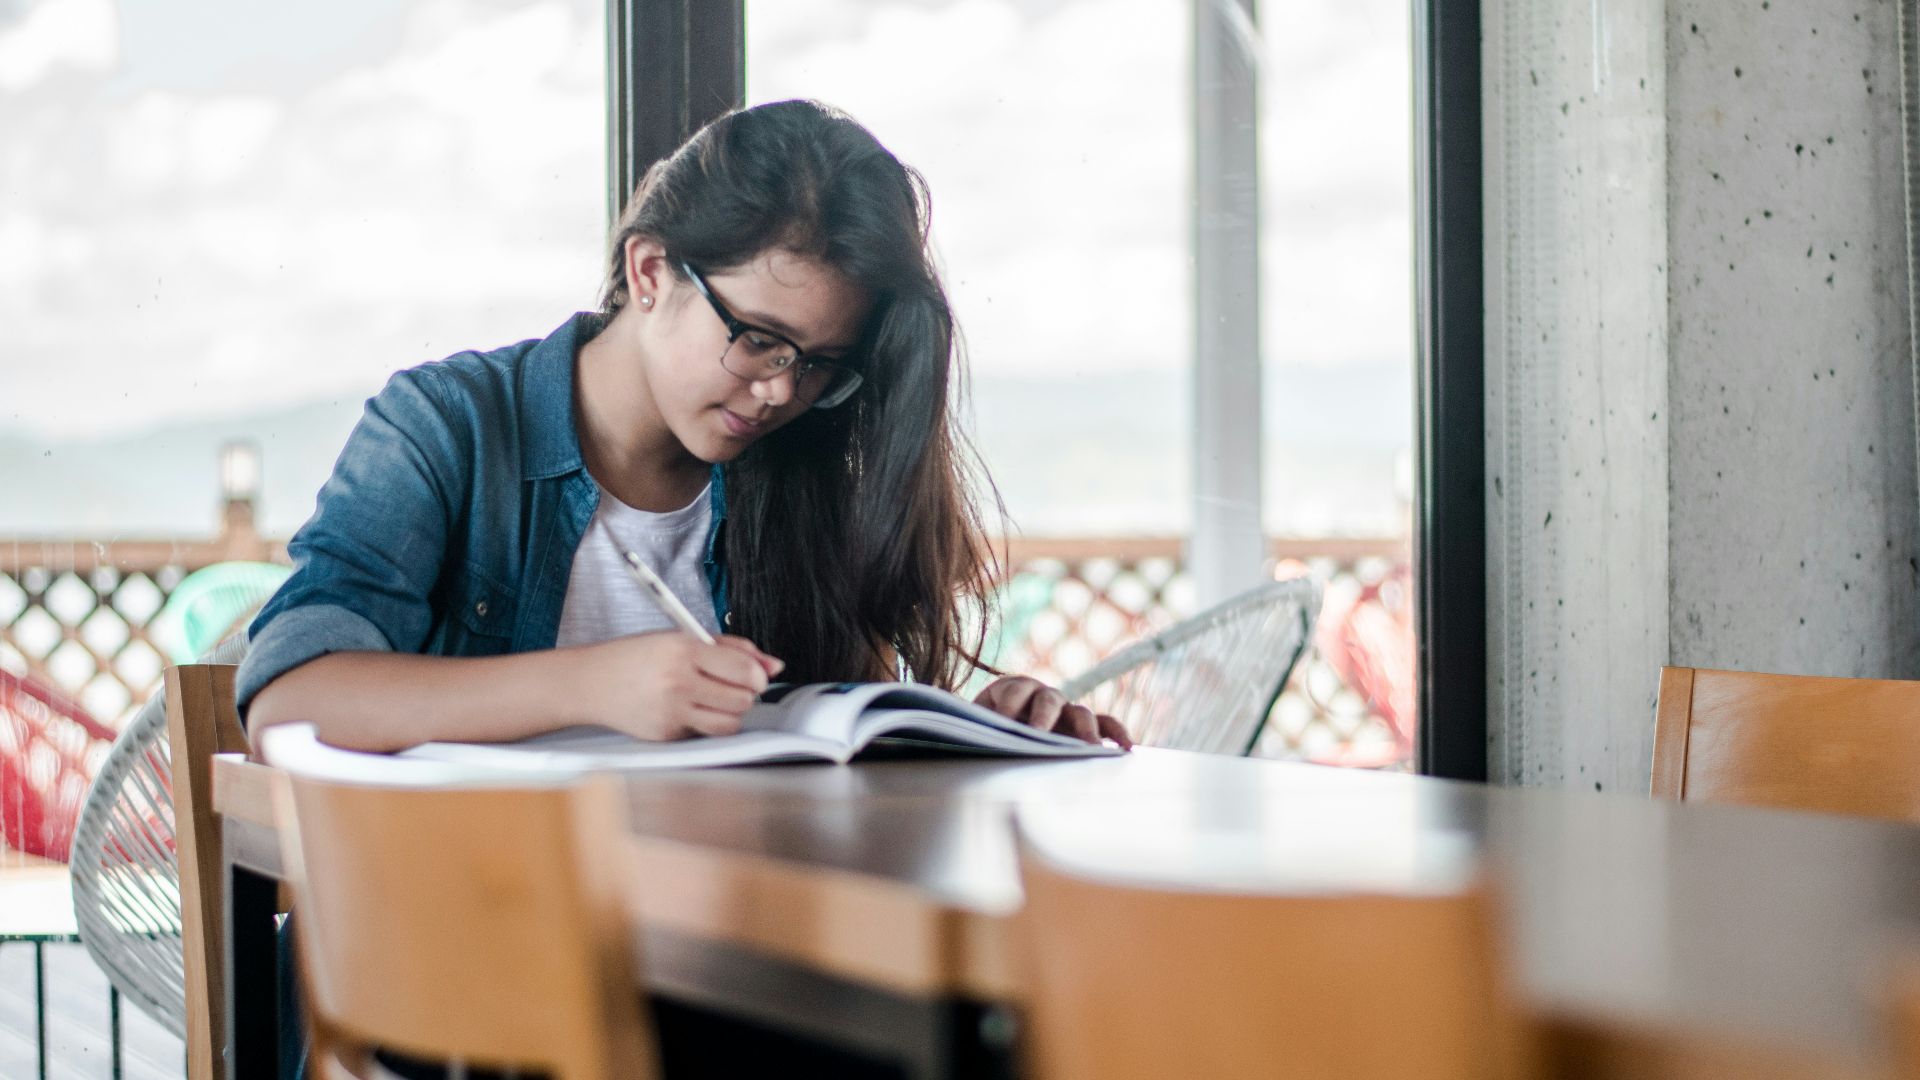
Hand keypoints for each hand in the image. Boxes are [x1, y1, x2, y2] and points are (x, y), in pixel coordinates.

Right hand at [571, 632, 783, 740]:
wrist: (591, 683)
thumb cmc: (637, 657)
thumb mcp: (681, 638)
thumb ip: (731, 649)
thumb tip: (774, 666)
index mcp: (683, 650)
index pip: (743, 670)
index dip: (758, 675)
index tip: (756, 676)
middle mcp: (677, 682)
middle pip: (742, 700)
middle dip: (745, 694)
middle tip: (731, 686)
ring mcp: (671, 712)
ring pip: (730, 723)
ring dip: (730, 713)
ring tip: (713, 699)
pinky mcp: (666, 735)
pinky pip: (704, 734)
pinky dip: (704, 723)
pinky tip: (686, 709)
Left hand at [973, 675, 1131, 748]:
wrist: (995, 725)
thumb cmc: (985, 726)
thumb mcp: (976, 723)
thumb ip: (976, 725)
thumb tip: (971, 735)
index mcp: (1013, 688)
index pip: (1014, 691)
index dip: (1008, 704)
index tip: (1002, 720)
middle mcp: (1043, 695)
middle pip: (1049, 699)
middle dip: (1044, 716)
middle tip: (1038, 733)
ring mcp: (1066, 709)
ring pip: (1081, 713)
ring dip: (1086, 729)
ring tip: (1091, 747)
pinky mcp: (1082, 725)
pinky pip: (1104, 724)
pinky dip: (1116, 732)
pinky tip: (1126, 748)